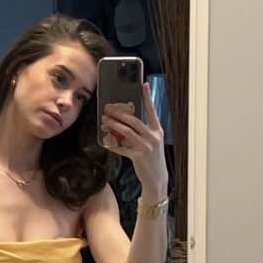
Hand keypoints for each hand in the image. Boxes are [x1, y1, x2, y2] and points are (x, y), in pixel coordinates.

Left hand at [100, 83, 168, 199]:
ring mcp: (145, 147)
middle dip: (120, 113)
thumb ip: (143, 131)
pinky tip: (106, 142)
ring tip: (105, 120)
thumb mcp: (152, 142)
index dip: (147, 97)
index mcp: (158, 131)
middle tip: (109, 108)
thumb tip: (127, 121)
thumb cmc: (153, 158)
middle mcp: (153, 137)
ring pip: (127, 132)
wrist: (157, 178)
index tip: (143, 85)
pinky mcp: (138, 156)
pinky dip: (113, 144)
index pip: (152, 110)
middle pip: (134, 120)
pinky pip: (122, 148)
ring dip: (114, 125)